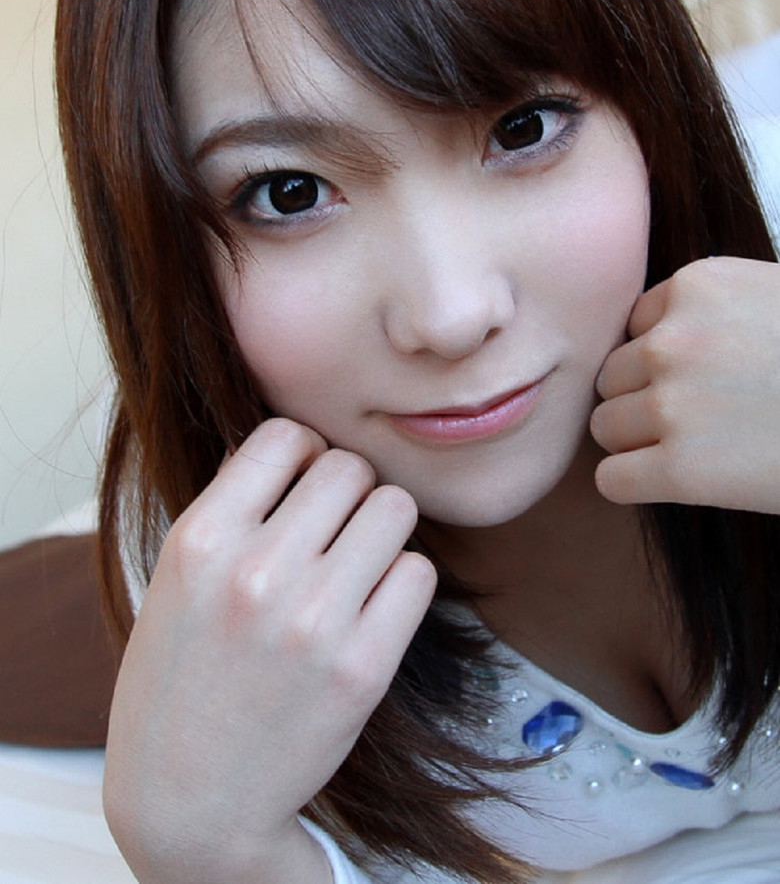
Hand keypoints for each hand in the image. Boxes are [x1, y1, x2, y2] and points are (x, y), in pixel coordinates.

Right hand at [103, 418, 435, 883]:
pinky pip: (418, 573)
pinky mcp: (363, 668)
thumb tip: (295, 442)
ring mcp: (313, 621)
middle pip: (349, 468)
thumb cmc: (180, 675)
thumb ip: (232, 504)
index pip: (285, 435)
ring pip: (393, 509)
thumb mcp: (177, 576)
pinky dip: (401, 582)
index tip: (301, 483)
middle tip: (332, 528)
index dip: (302, 452)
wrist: (190, 797)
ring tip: (354, 563)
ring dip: (380, 529)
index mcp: (201, 541)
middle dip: (347, 489)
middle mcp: (255, 573)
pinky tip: (371, 605)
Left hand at [590, 257, 779, 512]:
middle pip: (613, 376)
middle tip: (703, 420)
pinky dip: (636, 485)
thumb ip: (712, 311)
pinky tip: (679, 483)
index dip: (666, 359)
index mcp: (698, 285)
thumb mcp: (773, 300)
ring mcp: (673, 402)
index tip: (708, 380)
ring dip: (638, 442)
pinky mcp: (681, 468)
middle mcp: (673, 337)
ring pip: (605, 426)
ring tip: (698, 450)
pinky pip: (612, 479)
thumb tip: (647, 342)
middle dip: (645, 399)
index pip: (636, 326)